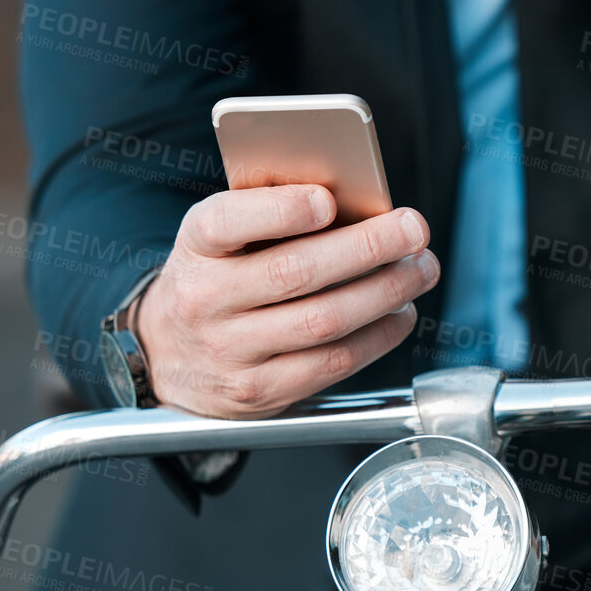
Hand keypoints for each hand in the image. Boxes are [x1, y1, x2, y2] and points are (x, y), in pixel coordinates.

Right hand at [134, 185, 438, 417]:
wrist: (170, 355)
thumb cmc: (218, 276)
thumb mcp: (222, 237)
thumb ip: (271, 212)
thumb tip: (355, 200)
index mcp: (196, 246)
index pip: (227, 222)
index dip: (280, 211)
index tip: (328, 202)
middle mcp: (205, 300)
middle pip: (295, 272)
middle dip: (366, 247)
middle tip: (414, 228)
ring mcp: (231, 352)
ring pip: (323, 320)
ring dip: (385, 292)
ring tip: (420, 269)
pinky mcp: (261, 391)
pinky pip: (332, 363)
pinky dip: (377, 336)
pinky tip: (400, 313)